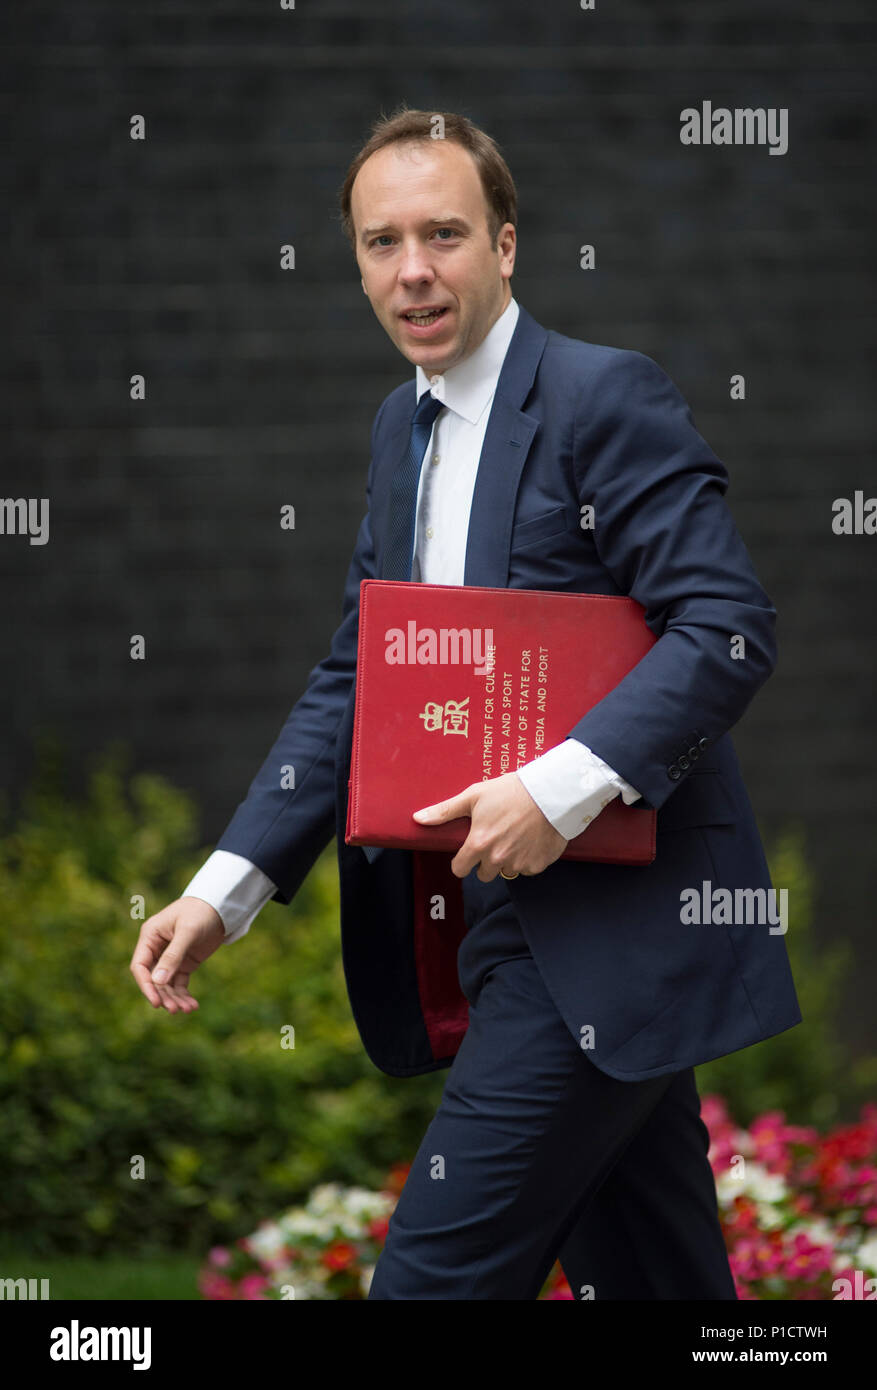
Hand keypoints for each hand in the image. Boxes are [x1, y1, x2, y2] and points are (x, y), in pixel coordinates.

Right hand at [129, 896, 225, 1013]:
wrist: (220, 907)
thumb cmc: (201, 912)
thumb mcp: (188, 932)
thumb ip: (173, 955)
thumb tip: (157, 981)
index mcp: (150, 936)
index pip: (140, 966)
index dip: (146, 986)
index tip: (156, 1002)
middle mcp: (156, 949)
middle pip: (153, 979)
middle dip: (163, 996)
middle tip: (174, 1010)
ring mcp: (170, 957)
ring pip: (167, 984)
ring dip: (174, 998)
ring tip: (188, 1009)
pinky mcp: (184, 963)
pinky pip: (179, 983)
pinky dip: (184, 995)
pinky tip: (192, 1005)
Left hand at [413, 771, 567, 881]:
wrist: (550, 792)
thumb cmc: (510, 791)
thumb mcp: (474, 796)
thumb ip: (445, 811)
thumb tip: (418, 819)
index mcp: (478, 844)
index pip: (460, 869)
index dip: (462, 861)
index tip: (468, 852)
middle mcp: (497, 858)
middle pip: (483, 874)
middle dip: (485, 861)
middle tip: (495, 838)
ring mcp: (519, 863)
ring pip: (506, 871)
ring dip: (507, 860)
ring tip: (514, 836)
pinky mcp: (538, 864)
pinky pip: (527, 869)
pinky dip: (527, 859)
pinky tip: (530, 840)